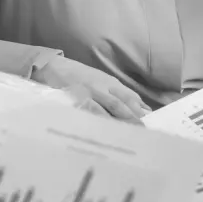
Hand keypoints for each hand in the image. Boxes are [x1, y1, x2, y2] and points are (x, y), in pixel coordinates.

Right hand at [31, 56, 149, 122]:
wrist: (51, 67)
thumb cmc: (76, 77)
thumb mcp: (98, 82)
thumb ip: (116, 95)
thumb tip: (139, 109)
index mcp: (109, 82)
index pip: (130, 96)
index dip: (141, 110)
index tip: (151, 124)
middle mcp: (103, 86)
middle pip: (124, 102)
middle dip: (136, 117)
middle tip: (145, 133)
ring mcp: (91, 91)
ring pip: (112, 107)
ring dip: (124, 120)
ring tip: (133, 134)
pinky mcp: (77, 98)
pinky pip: (92, 110)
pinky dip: (102, 120)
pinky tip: (108, 131)